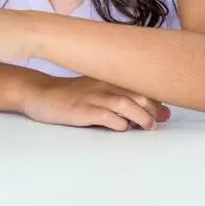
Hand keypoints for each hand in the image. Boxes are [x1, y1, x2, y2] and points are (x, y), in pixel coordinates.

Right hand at [21, 75, 171, 130]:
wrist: (40, 93)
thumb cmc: (73, 95)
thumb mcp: (101, 92)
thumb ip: (129, 100)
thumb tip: (164, 113)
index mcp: (109, 78)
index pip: (143, 84)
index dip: (158, 100)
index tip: (162, 112)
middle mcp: (103, 84)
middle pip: (140, 94)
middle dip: (153, 111)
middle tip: (152, 123)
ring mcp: (92, 96)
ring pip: (126, 104)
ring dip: (142, 118)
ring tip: (145, 127)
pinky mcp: (82, 109)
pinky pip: (107, 116)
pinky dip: (120, 124)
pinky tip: (120, 127)